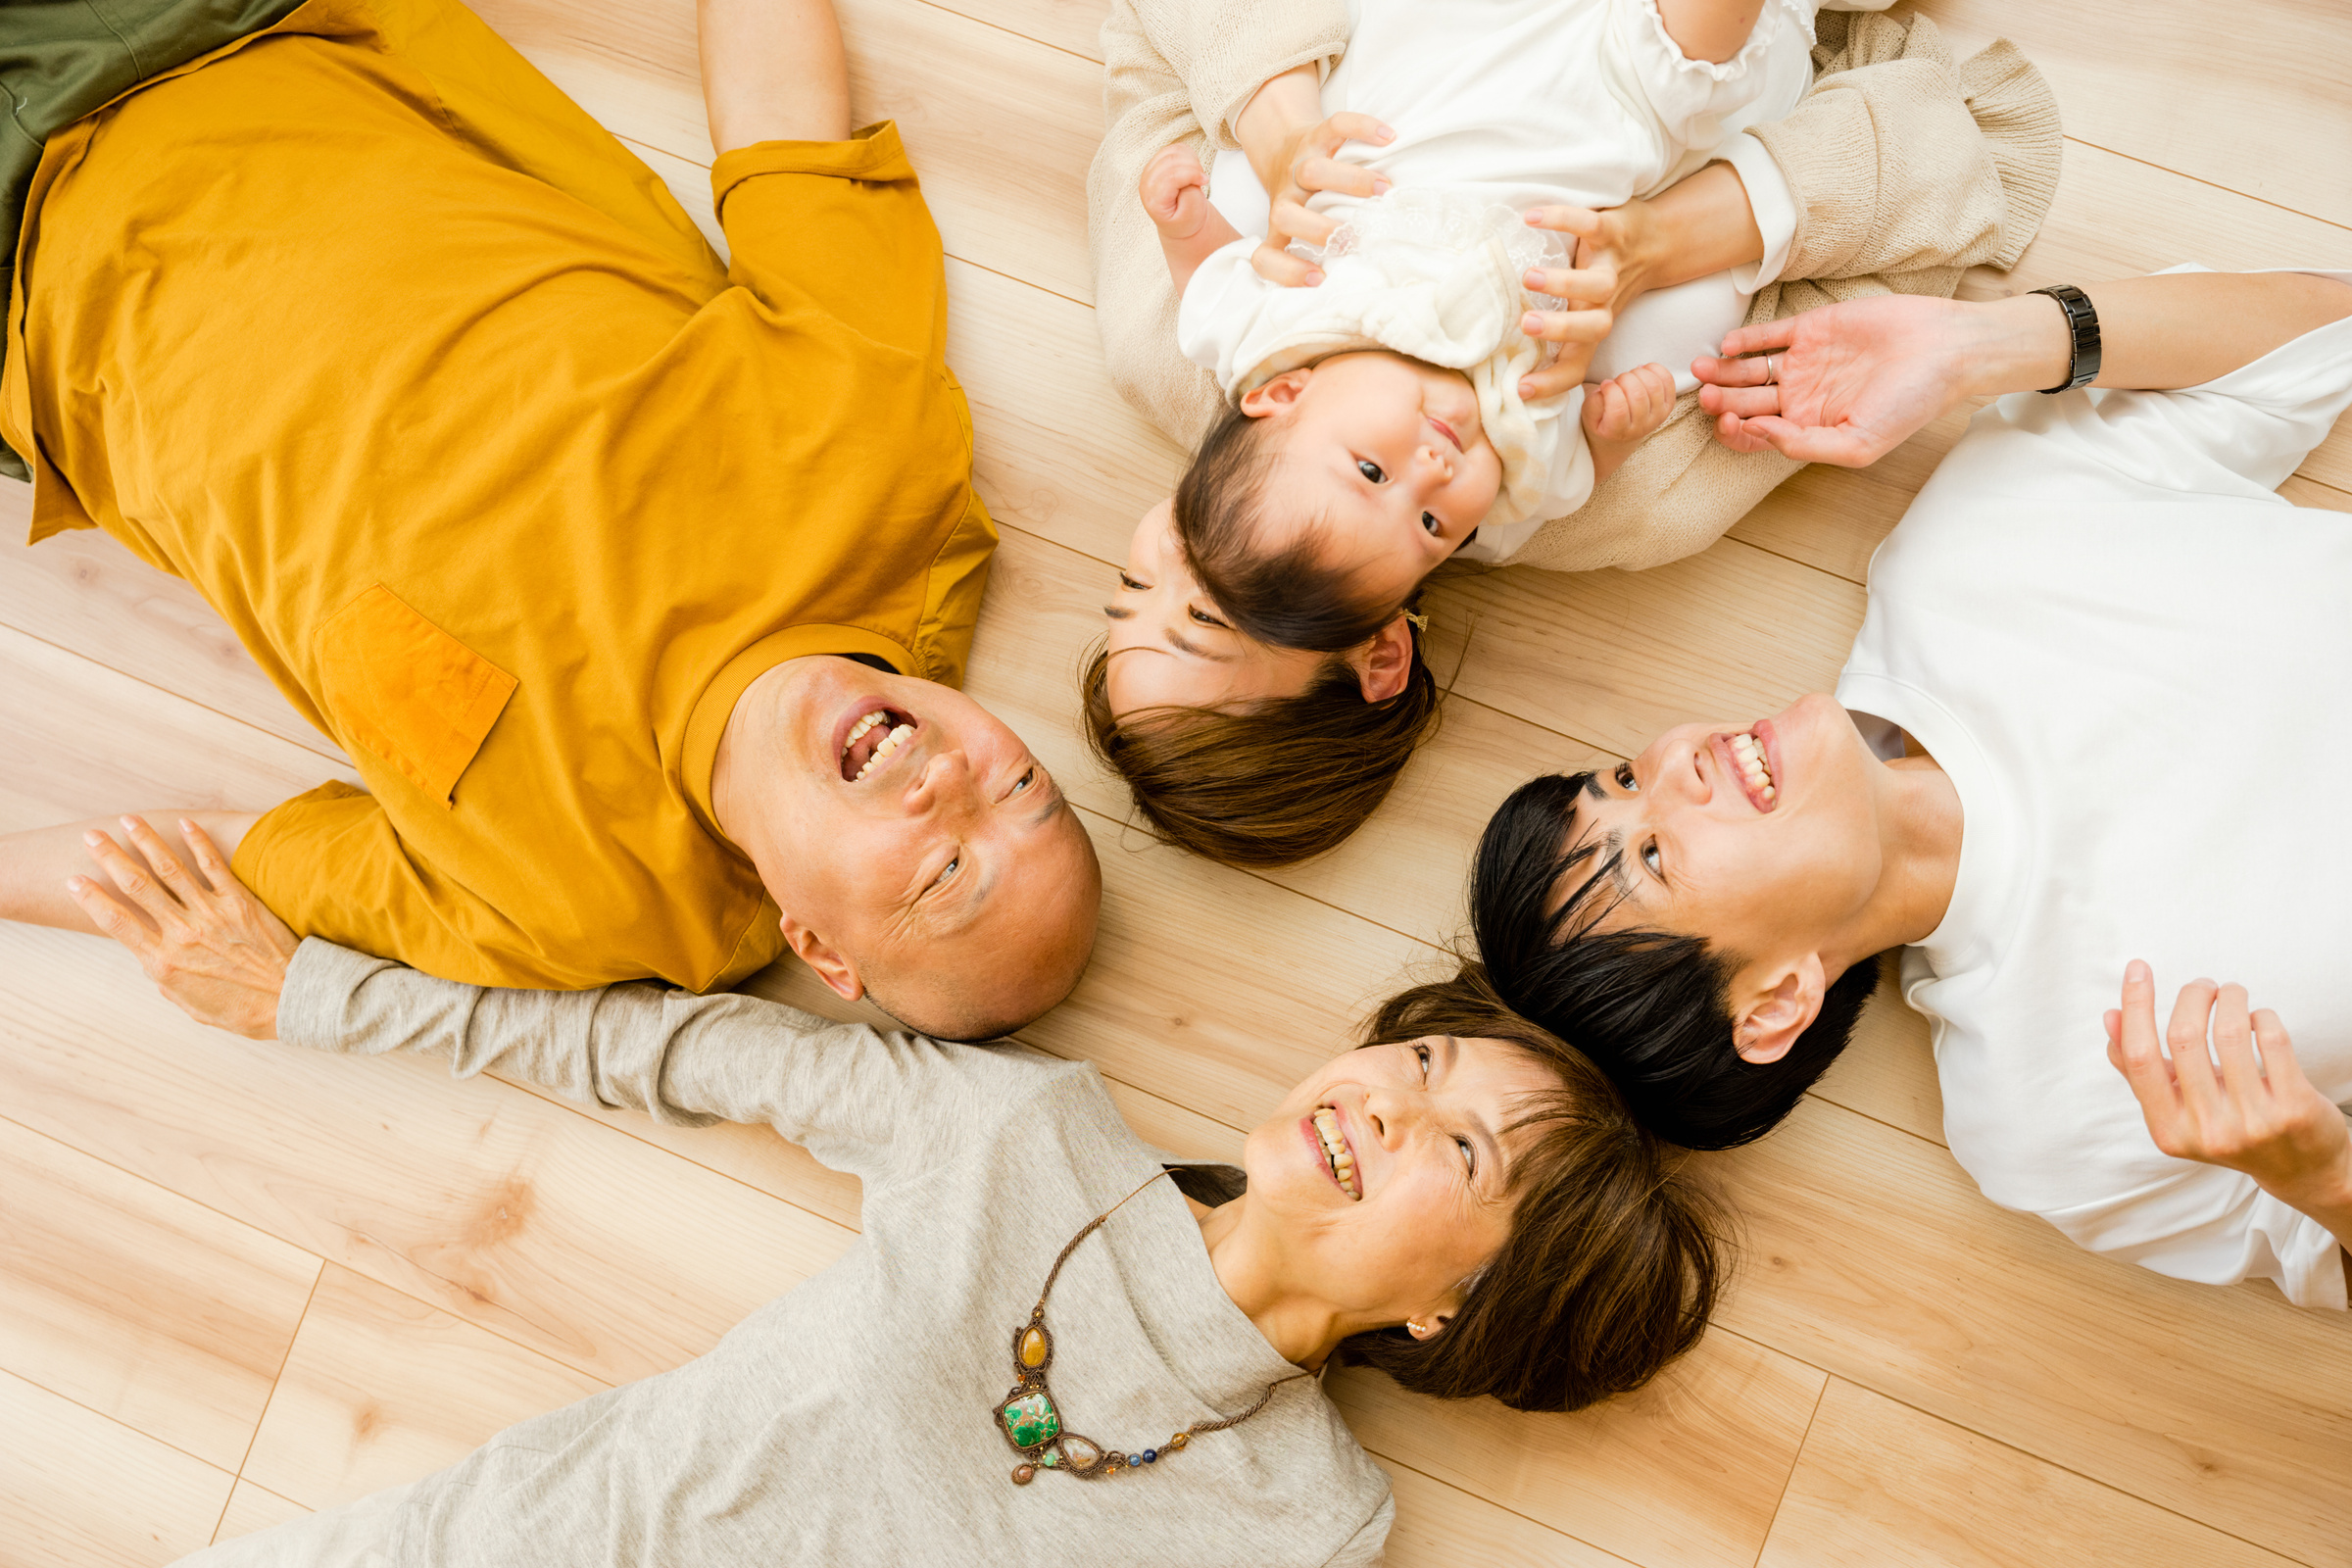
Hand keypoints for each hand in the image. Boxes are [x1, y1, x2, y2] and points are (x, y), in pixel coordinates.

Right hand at [65, 815, 296, 1038]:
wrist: (291, 1000)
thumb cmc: (241, 1009)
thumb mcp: (189, 1003)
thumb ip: (165, 977)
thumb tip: (151, 957)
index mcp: (164, 962)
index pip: (116, 923)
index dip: (90, 899)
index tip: (73, 879)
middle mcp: (183, 934)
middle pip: (137, 887)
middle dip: (110, 857)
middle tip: (91, 835)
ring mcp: (213, 914)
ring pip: (171, 869)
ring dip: (147, 841)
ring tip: (129, 820)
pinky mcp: (241, 902)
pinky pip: (215, 866)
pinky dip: (198, 842)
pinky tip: (184, 824)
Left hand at [1250, 112, 1392, 286]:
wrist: (1283, 148)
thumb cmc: (1303, 202)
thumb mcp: (1299, 230)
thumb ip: (1315, 253)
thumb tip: (1354, 279)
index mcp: (1279, 227)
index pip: (1265, 256)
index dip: (1285, 271)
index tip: (1319, 278)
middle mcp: (1286, 197)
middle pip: (1285, 214)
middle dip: (1318, 230)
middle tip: (1354, 238)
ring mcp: (1300, 164)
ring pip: (1312, 171)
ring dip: (1349, 181)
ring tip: (1384, 189)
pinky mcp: (1317, 134)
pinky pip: (1336, 125)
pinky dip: (1362, 127)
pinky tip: (1388, 137)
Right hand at [1580, 363, 1677, 481]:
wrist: (1621, 435)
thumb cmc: (1603, 421)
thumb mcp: (1589, 416)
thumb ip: (1593, 403)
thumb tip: (1608, 386)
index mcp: (1617, 431)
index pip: (1619, 408)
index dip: (1611, 390)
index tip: (1605, 384)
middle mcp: (1641, 427)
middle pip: (1638, 395)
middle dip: (1624, 378)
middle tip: (1617, 381)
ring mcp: (1657, 417)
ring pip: (1654, 386)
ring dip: (1639, 373)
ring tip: (1630, 377)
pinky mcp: (1667, 406)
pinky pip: (1668, 381)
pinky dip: (1655, 369)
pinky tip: (1643, 370)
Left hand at [1694, 295, 1976, 465]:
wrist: (1947, 351)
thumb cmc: (1911, 404)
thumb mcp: (1857, 443)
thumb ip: (1802, 445)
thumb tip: (1755, 432)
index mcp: (1809, 428)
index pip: (1756, 437)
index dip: (1735, 434)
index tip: (1727, 426)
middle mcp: (1801, 397)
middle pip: (1746, 402)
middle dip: (1721, 402)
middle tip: (1705, 396)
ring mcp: (1804, 362)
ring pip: (1749, 370)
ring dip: (1723, 372)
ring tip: (1702, 370)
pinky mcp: (1812, 328)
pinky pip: (1768, 335)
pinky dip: (1745, 339)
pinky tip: (1728, 346)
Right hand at [2106, 962, 2351, 1208]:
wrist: (2301, 1170)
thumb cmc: (2231, 1129)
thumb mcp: (2178, 1110)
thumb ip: (2141, 1068)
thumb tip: (2111, 1017)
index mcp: (2169, 1131)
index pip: (2139, 1058)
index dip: (2135, 1006)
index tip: (2138, 969)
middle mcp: (2208, 1130)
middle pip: (2184, 1037)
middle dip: (2192, 995)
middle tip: (2202, 986)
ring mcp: (2253, 1122)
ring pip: (2230, 1032)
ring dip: (2230, 998)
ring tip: (2232, 993)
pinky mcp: (2295, 1108)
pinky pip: (2271, 1040)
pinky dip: (2262, 1016)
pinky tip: (2259, 1019)